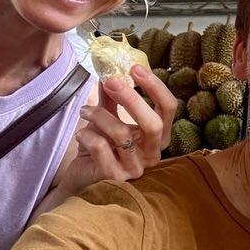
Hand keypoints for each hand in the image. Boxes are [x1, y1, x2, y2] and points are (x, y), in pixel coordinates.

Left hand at [60, 65, 176, 194]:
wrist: (81, 180)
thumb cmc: (100, 149)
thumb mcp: (108, 119)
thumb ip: (111, 97)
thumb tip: (109, 69)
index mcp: (157, 137)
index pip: (168, 109)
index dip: (156, 87)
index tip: (135, 68)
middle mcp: (152, 154)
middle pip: (152, 123)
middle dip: (132, 99)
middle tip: (111, 81)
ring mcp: (135, 168)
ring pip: (121, 134)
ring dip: (99, 116)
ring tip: (84, 111)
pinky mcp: (115, 178)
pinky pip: (101, 148)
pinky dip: (87, 135)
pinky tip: (81, 134)